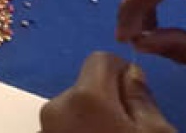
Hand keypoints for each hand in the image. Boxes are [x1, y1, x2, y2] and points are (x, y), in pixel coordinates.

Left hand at [40, 52, 174, 132]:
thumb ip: (142, 98)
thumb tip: (131, 73)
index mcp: (83, 97)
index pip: (101, 59)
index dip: (122, 72)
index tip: (137, 97)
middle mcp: (54, 109)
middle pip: (86, 88)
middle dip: (107, 101)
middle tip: (128, 128)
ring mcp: (43, 130)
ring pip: (73, 112)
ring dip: (90, 121)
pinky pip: (62, 130)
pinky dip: (77, 132)